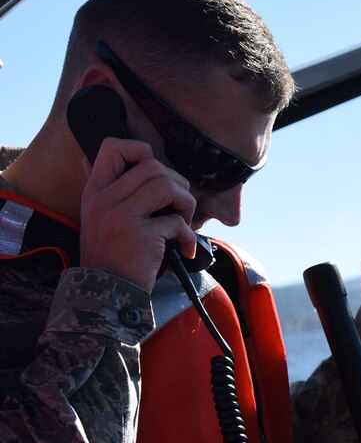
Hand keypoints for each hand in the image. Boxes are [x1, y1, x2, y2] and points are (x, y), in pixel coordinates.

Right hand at [79, 137, 196, 291]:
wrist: (106, 296)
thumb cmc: (109, 258)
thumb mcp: (94, 219)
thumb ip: (101, 191)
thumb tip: (90, 157)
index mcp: (95, 192)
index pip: (113, 147)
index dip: (141, 151)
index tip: (156, 173)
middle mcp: (105, 200)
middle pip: (152, 166)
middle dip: (177, 183)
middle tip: (180, 206)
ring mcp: (122, 217)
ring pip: (167, 185)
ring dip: (186, 203)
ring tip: (184, 223)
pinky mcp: (142, 236)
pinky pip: (176, 222)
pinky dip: (188, 236)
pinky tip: (184, 249)